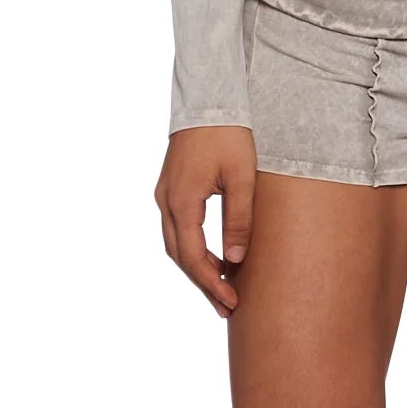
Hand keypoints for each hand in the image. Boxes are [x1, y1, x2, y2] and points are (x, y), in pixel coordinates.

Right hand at [155, 126, 257, 315]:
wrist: (210, 99)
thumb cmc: (229, 134)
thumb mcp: (242, 178)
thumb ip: (239, 220)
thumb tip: (236, 262)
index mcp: (182, 201)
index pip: (193, 257)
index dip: (211, 284)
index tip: (231, 303)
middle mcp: (166, 201)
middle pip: (180, 256)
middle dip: (203, 284)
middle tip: (226, 308)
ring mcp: (164, 194)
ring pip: (175, 244)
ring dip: (196, 268)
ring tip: (221, 290)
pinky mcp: (170, 188)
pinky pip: (177, 229)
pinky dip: (193, 249)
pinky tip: (214, 259)